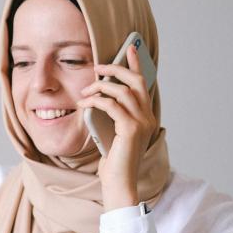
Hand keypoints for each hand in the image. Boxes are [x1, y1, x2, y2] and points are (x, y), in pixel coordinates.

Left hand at [76, 45, 156, 210]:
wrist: (119, 183)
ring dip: (101, 86)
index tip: (129, 49)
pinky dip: (96, 100)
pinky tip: (84, 102)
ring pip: (122, 91)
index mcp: (146, 116)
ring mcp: (141, 122)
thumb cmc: (114, 161)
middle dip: (116, 69)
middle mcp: (147, 117)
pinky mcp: (131, 129)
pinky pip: (112, 105)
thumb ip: (112, 116)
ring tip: (85, 90)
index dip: (136, 65)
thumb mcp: (112, 133)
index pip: (142, 84)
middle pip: (135, 82)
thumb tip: (99, 97)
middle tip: (98, 67)